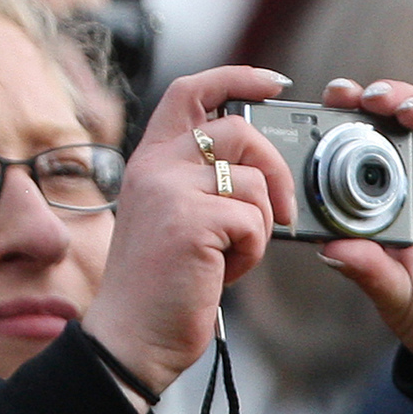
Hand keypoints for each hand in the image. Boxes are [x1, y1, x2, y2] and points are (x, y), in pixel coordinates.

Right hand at [83, 65, 296, 391]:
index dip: (237, 78)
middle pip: (238, 130)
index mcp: (149, 160)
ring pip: (253, 181)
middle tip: (280, 209)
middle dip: (275, 168)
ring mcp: (169, 192)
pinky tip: (225, 270)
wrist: (132, 335)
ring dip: (261, 222)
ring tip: (234, 252)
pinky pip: (254, 221)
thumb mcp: (172, 215)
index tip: (275, 84)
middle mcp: (154, 167)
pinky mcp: (191, 222)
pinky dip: (253, 251)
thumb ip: (199, 179)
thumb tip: (257, 162)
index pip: (190, 91)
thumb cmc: (160, 283)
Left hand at [315, 68, 412, 372]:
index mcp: (385, 191)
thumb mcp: (393, 292)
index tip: (328, 99)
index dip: (348, 115)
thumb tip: (330, 250)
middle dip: (383, 98)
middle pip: (402, 117)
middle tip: (363, 97)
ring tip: (406, 109)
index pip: (363, 139)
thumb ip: (366, 269)